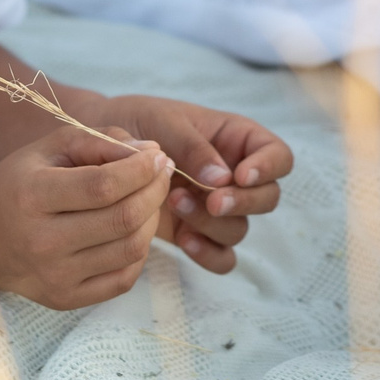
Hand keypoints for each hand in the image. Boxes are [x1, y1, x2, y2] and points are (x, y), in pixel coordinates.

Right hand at [0, 125, 172, 308]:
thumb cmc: (21, 183)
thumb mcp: (50, 148)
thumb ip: (100, 141)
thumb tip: (151, 151)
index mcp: (32, 197)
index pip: (102, 186)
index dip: (141, 169)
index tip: (158, 155)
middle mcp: (42, 242)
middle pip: (123, 218)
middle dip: (155, 190)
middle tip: (162, 172)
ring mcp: (55, 277)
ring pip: (131, 249)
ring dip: (152, 218)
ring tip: (148, 197)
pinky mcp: (66, 299)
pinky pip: (124, 277)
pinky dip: (140, 250)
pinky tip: (133, 228)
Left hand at [96, 94, 293, 272]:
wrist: (102, 150)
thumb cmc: (139, 123)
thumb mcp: (165, 122)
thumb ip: (194, 147)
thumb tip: (223, 179)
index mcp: (236, 140)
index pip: (278, 156)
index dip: (269, 168)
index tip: (241, 175)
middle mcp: (234, 176)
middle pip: (268, 198)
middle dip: (243, 202)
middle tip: (212, 201)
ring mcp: (217, 207)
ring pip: (240, 228)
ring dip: (212, 223)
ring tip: (173, 202)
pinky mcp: (198, 233)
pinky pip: (221, 257)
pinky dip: (209, 255)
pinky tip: (183, 240)